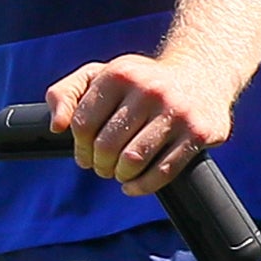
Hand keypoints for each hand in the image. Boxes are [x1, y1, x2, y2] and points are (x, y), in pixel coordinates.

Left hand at [48, 52, 238, 192]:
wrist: (202, 74)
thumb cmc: (140, 82)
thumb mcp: (101, 75)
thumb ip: (66, 93)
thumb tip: (57, 126)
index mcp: (120, 74)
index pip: (82, 124)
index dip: (78, 147)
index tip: (85, 153)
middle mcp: (149, 90)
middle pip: (106, 146)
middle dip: (99, 164)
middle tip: (102, 166)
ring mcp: (176, 111)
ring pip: (132, 161)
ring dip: (119, 175)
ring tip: (119, 173)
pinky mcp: (199, 132)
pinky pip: (162, 172)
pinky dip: (142, 186)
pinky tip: (133, 185)